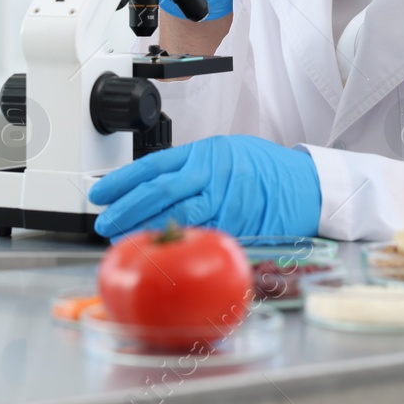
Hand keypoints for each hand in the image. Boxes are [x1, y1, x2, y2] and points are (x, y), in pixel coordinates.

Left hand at [89, 135, 320, 238]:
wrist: (305, 184)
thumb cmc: (264, 169)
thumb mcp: (224, 152)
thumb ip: (191, 167)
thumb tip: (152, 186)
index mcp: (204, 153)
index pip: (153, 166)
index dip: (121, 181)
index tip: (99, 193)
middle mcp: (212, 174)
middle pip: (159, 192)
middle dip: (126, 209)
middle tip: (104, 223)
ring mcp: (225, 200)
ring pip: (178, 217)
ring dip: (147, 230)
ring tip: (125, 239)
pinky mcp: (237, 224)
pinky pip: (202, 234)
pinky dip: (179, 244)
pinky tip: (162, 250)